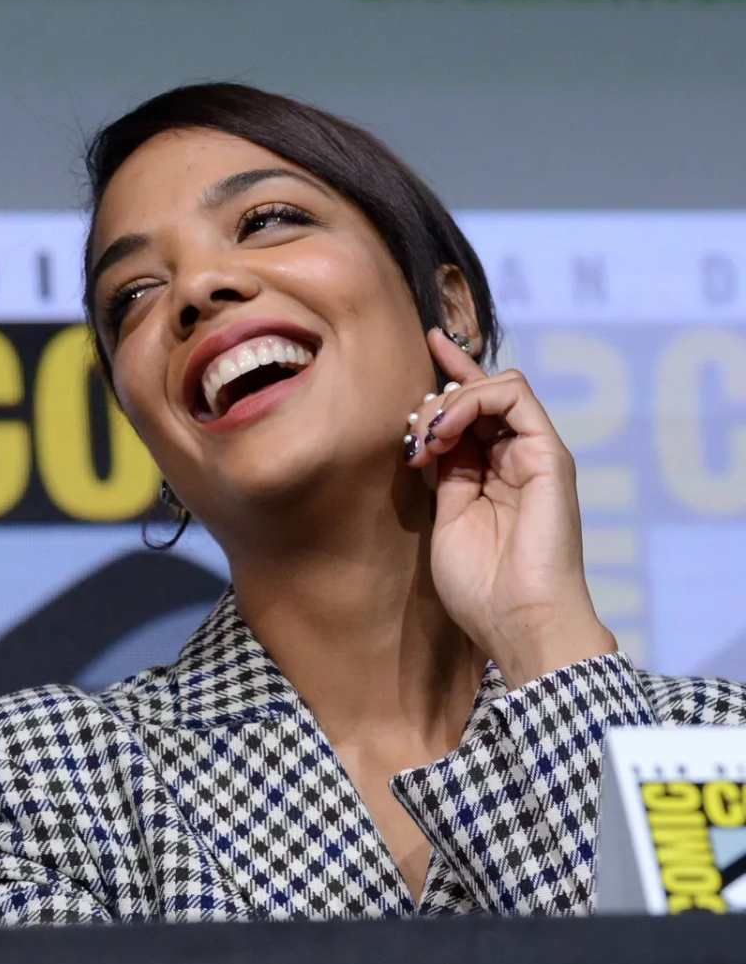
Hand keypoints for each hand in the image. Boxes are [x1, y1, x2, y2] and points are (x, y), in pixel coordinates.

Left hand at [406, 328, 616, 687]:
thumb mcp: (447, 517)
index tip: (427, 342)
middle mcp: (518, 458)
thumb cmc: (480, 586)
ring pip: (499, 385)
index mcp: (492, 473)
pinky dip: (473, 401)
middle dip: (437, 396)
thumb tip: (427, 434)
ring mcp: (536, 454)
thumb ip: (445, 472)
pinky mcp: (550, 456)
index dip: (452, 373)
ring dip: (451, 400)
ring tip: (426, 439)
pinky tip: (445, 432)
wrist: (519, 621)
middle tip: (412, 439)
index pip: (474, 408)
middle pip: (485, 390)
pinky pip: (514, 397)